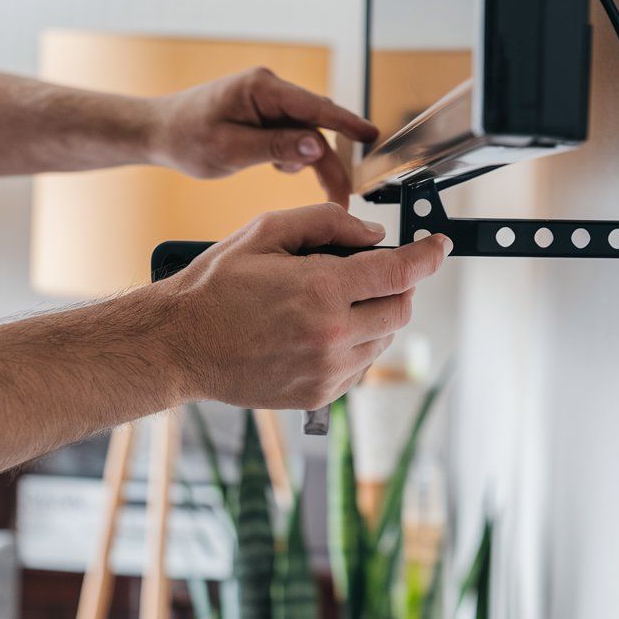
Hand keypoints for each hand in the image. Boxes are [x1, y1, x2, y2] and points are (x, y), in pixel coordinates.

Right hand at [143, 203, 450, 409]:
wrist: (179, 345)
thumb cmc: (216, 286)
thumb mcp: (266, 232)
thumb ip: (327, 224)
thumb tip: (373, 235)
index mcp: (322, 289)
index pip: (400, 272)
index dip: (428, 255)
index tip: (438, 246)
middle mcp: (332, 334)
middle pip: (401, 309)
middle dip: (396, 286)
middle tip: (370, 273)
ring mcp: (327, 370)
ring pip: (384, 339)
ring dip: (375, 316)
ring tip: (335, 303)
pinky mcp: (319, 395)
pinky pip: (361, 366)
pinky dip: (356, 345)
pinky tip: (322, 330)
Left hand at [149, 67, 377, 204]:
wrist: (159, 131)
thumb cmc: (186, 137)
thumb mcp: (230, 148)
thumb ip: (276, 147)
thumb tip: (317, 147)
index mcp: (262, 88)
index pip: (315, 106)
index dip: (347, 123)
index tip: (372, 136)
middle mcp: (270, 89)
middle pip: (316, 124)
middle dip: (331, 159)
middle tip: (343, 195)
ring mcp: (269, 101)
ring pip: (306, 133)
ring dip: (310, 160)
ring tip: (307, 185)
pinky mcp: (266, 115)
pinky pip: (292, 136)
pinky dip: (292, 156)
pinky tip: (278, 167)